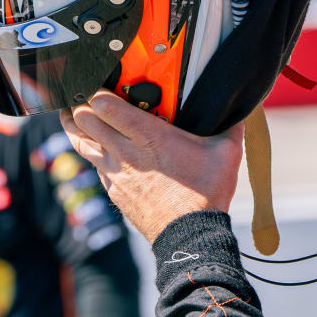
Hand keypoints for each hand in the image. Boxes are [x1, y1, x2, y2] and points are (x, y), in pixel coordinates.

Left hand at [61, 90, 244, 242]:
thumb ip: (231, 124)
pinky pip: (94, 165)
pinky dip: (92, 152)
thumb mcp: (226, 152)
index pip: (103, 105)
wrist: (190, 235)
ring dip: (75, 126)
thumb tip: (241, 106)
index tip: (101, 81)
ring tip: (77, 114)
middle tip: (85, 94)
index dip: (96, 89)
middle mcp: (125, 152)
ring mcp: (115, 173)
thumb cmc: (207, 192)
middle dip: (79, 103)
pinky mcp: (113, 191)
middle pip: (82, 120)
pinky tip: (100, 148)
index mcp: (149, 136)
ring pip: (79, 142)